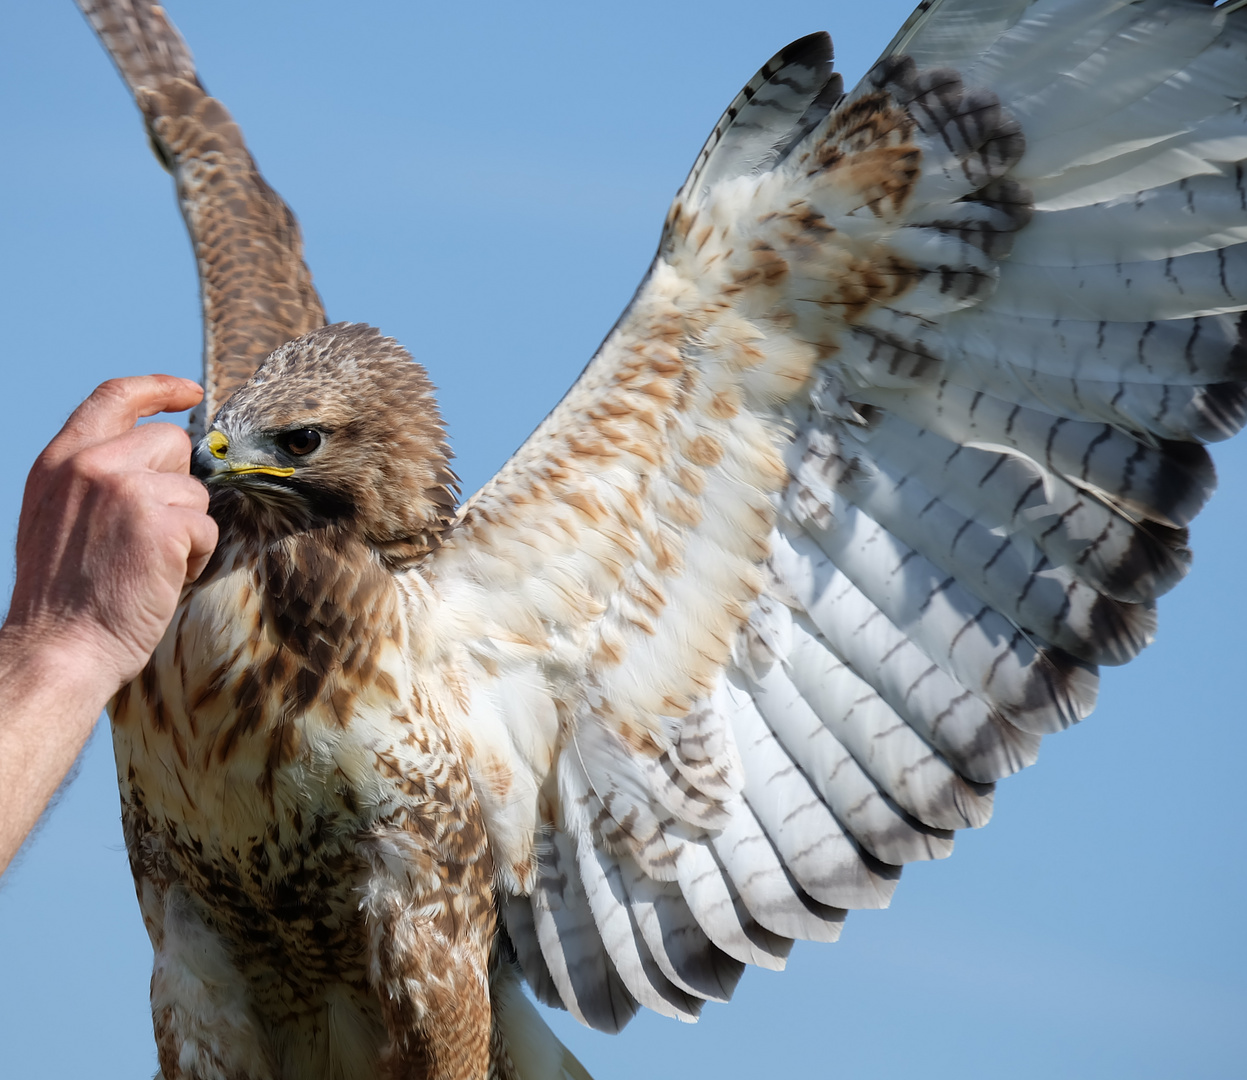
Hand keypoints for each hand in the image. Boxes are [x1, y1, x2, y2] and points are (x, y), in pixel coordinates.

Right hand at [4, 376, 218, 688]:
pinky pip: (206, 528)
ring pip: (194, 492)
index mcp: (61, 460)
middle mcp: (91, 465)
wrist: (60, 645)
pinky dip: (194, 557)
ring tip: (145, 563)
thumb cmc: (66, 593)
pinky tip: (160, 579)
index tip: (188, 392)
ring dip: (185, 530)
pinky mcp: (161, 523)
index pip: (114, 397)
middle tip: (148, 533)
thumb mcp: (57, 515)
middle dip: (176, 487)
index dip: (158, 388)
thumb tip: (151, 456)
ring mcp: (127, 490)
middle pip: (173, 443)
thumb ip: (94, 477)